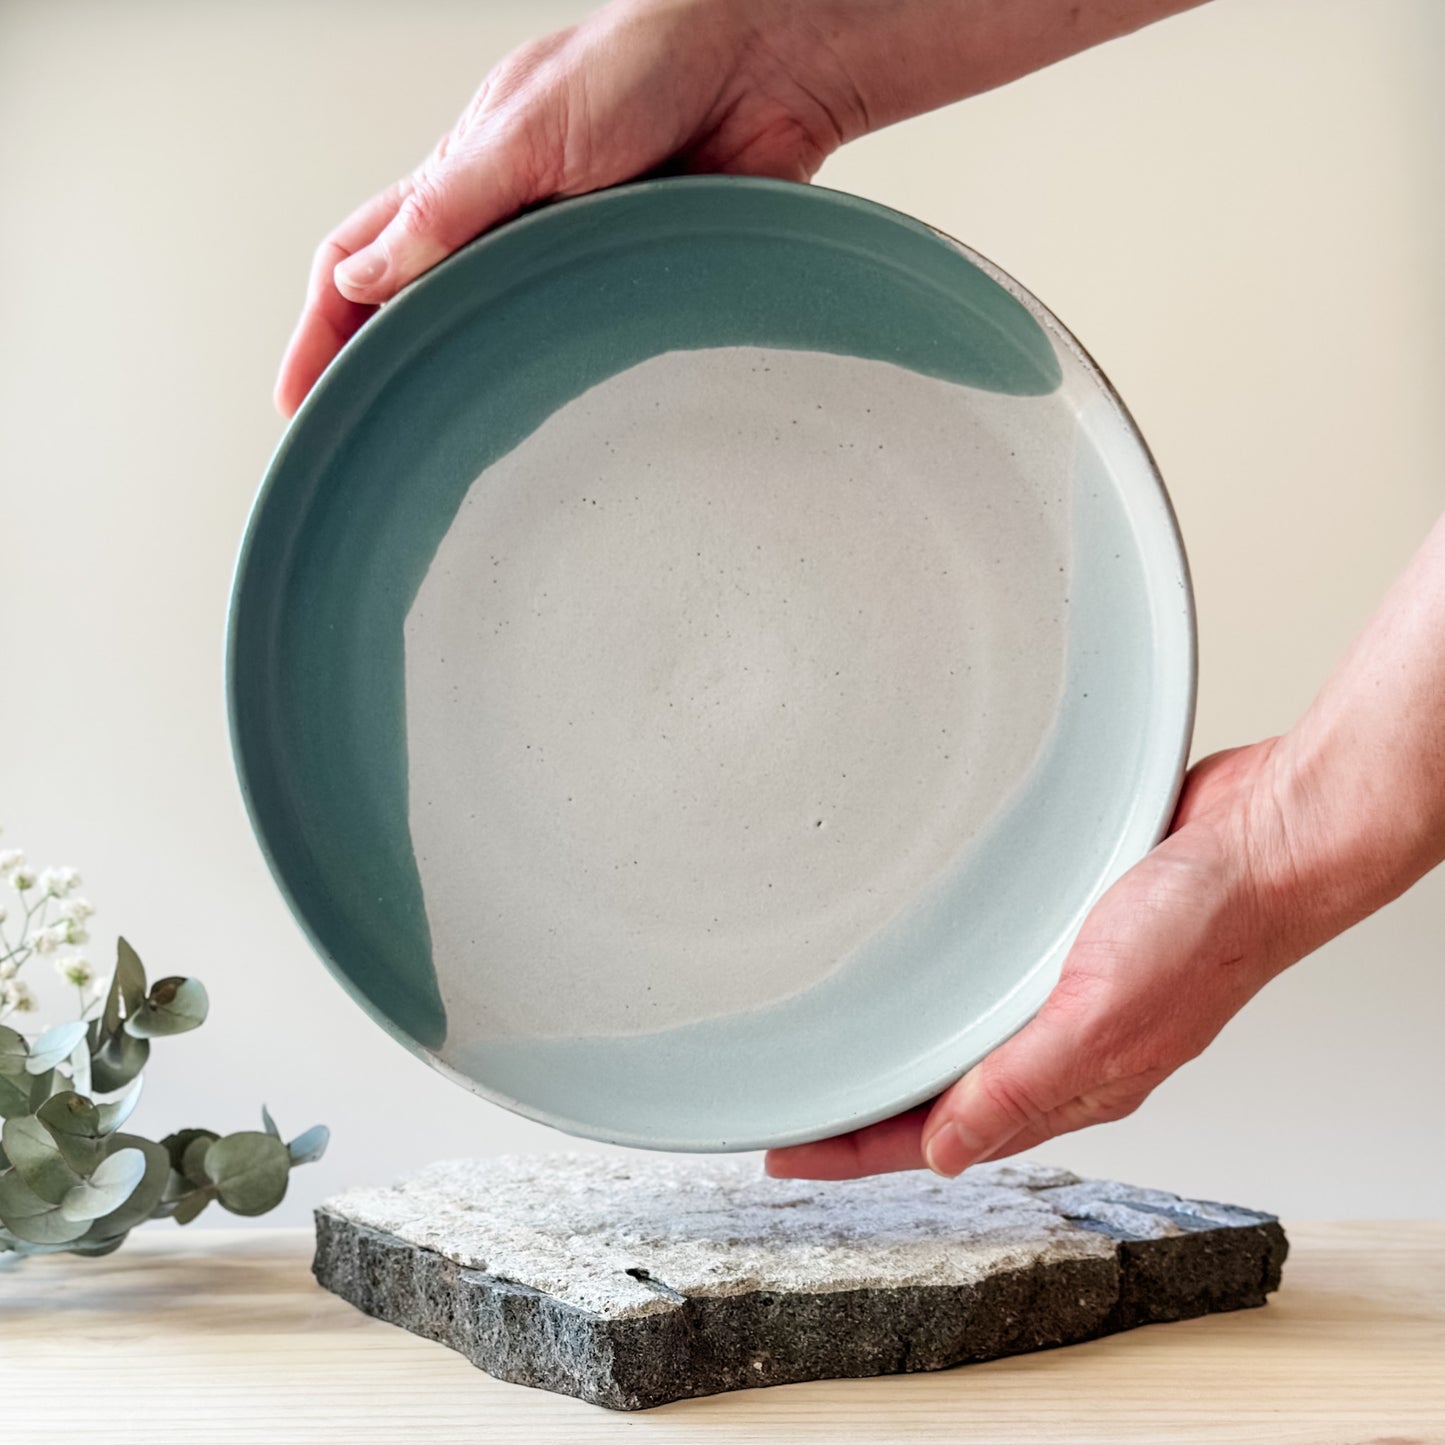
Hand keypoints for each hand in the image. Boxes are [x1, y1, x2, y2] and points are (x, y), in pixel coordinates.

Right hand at [275, 0, 1200, 414]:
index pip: (361, 260)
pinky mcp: (628, 278)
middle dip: (379, 376)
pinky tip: (540, 422)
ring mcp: (566, 255)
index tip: (298, 401)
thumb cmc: (651, 63)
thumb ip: (451, 208)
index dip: (321, 330)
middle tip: (362, 452)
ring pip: (492, 334)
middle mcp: (506, 220)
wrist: (770, 65)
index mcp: (462, 175)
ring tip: (439, 458)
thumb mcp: (530, 133)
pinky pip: (572, 340)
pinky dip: (546, 379)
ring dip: (461, 386)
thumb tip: (367, 278)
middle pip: (417, 309)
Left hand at [770, 510, 1444, 1179]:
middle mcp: (1060, 1046)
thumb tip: (948, 1152)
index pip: (941, 1137)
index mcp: (1071, 1081)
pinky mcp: (1063, 938)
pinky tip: (910, 977)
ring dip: (897, 1052)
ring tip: (832, 1053)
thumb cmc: (1211, 924)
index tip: (789, 1154)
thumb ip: (1023, 1084)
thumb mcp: (1104, 1012)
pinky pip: (985, 980)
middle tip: (790, 1107)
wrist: (1266, 837)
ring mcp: (1062, 993)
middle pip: (938, 1098)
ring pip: (959, 1042)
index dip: (859, 1151)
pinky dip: (937, 993)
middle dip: (864, 1110)